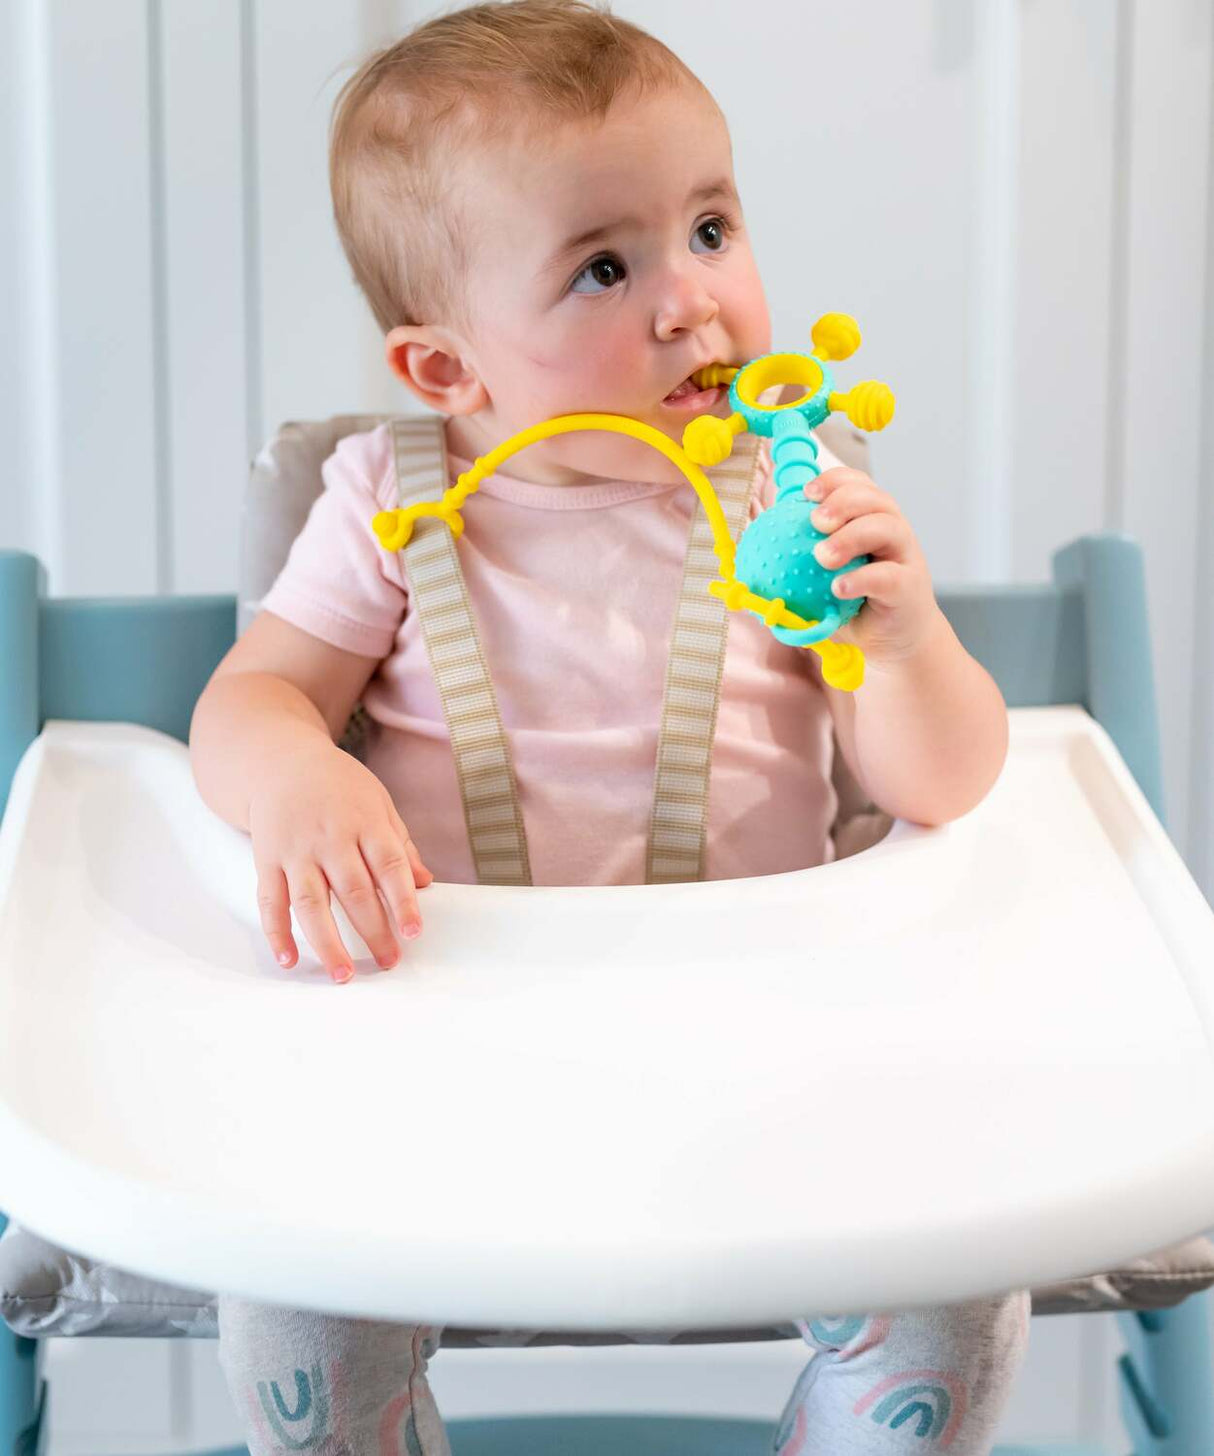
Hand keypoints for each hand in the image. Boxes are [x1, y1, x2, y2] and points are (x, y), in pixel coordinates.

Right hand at [248, 742, 432, 982]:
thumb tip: (424, 882)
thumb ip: (400, 843)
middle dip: (373, 931)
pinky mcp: (267, 860)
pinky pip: (270, 901)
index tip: (414, 932)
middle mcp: (330, 838)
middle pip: (353, 891)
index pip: (389, 866)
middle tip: (389, 962)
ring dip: (327, 943)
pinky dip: (276, 933)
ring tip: (344, 975)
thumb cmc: (338, 785)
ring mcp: (296, 851)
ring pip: (310, 903)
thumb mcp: (378, 801)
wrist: (280, 761)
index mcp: (364, 822)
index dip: (403, 901)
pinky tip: (289, 960)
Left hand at [806, 467, 939, 665]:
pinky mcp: (910, 586)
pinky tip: (838, 588)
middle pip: (873, 498)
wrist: (893, 641)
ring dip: (850, 537)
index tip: (805, 494)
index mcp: (869, 518)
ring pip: (886, 528)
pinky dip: (861, 579)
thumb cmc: (852, 605)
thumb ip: (792, 566)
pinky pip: (887, 576)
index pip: (856, 484)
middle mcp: (891, 529)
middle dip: (841, 501)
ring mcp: (905, 555)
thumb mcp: (819, 581)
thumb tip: (743, 565)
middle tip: (815, 521)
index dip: (832, 480)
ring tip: (822, 557)